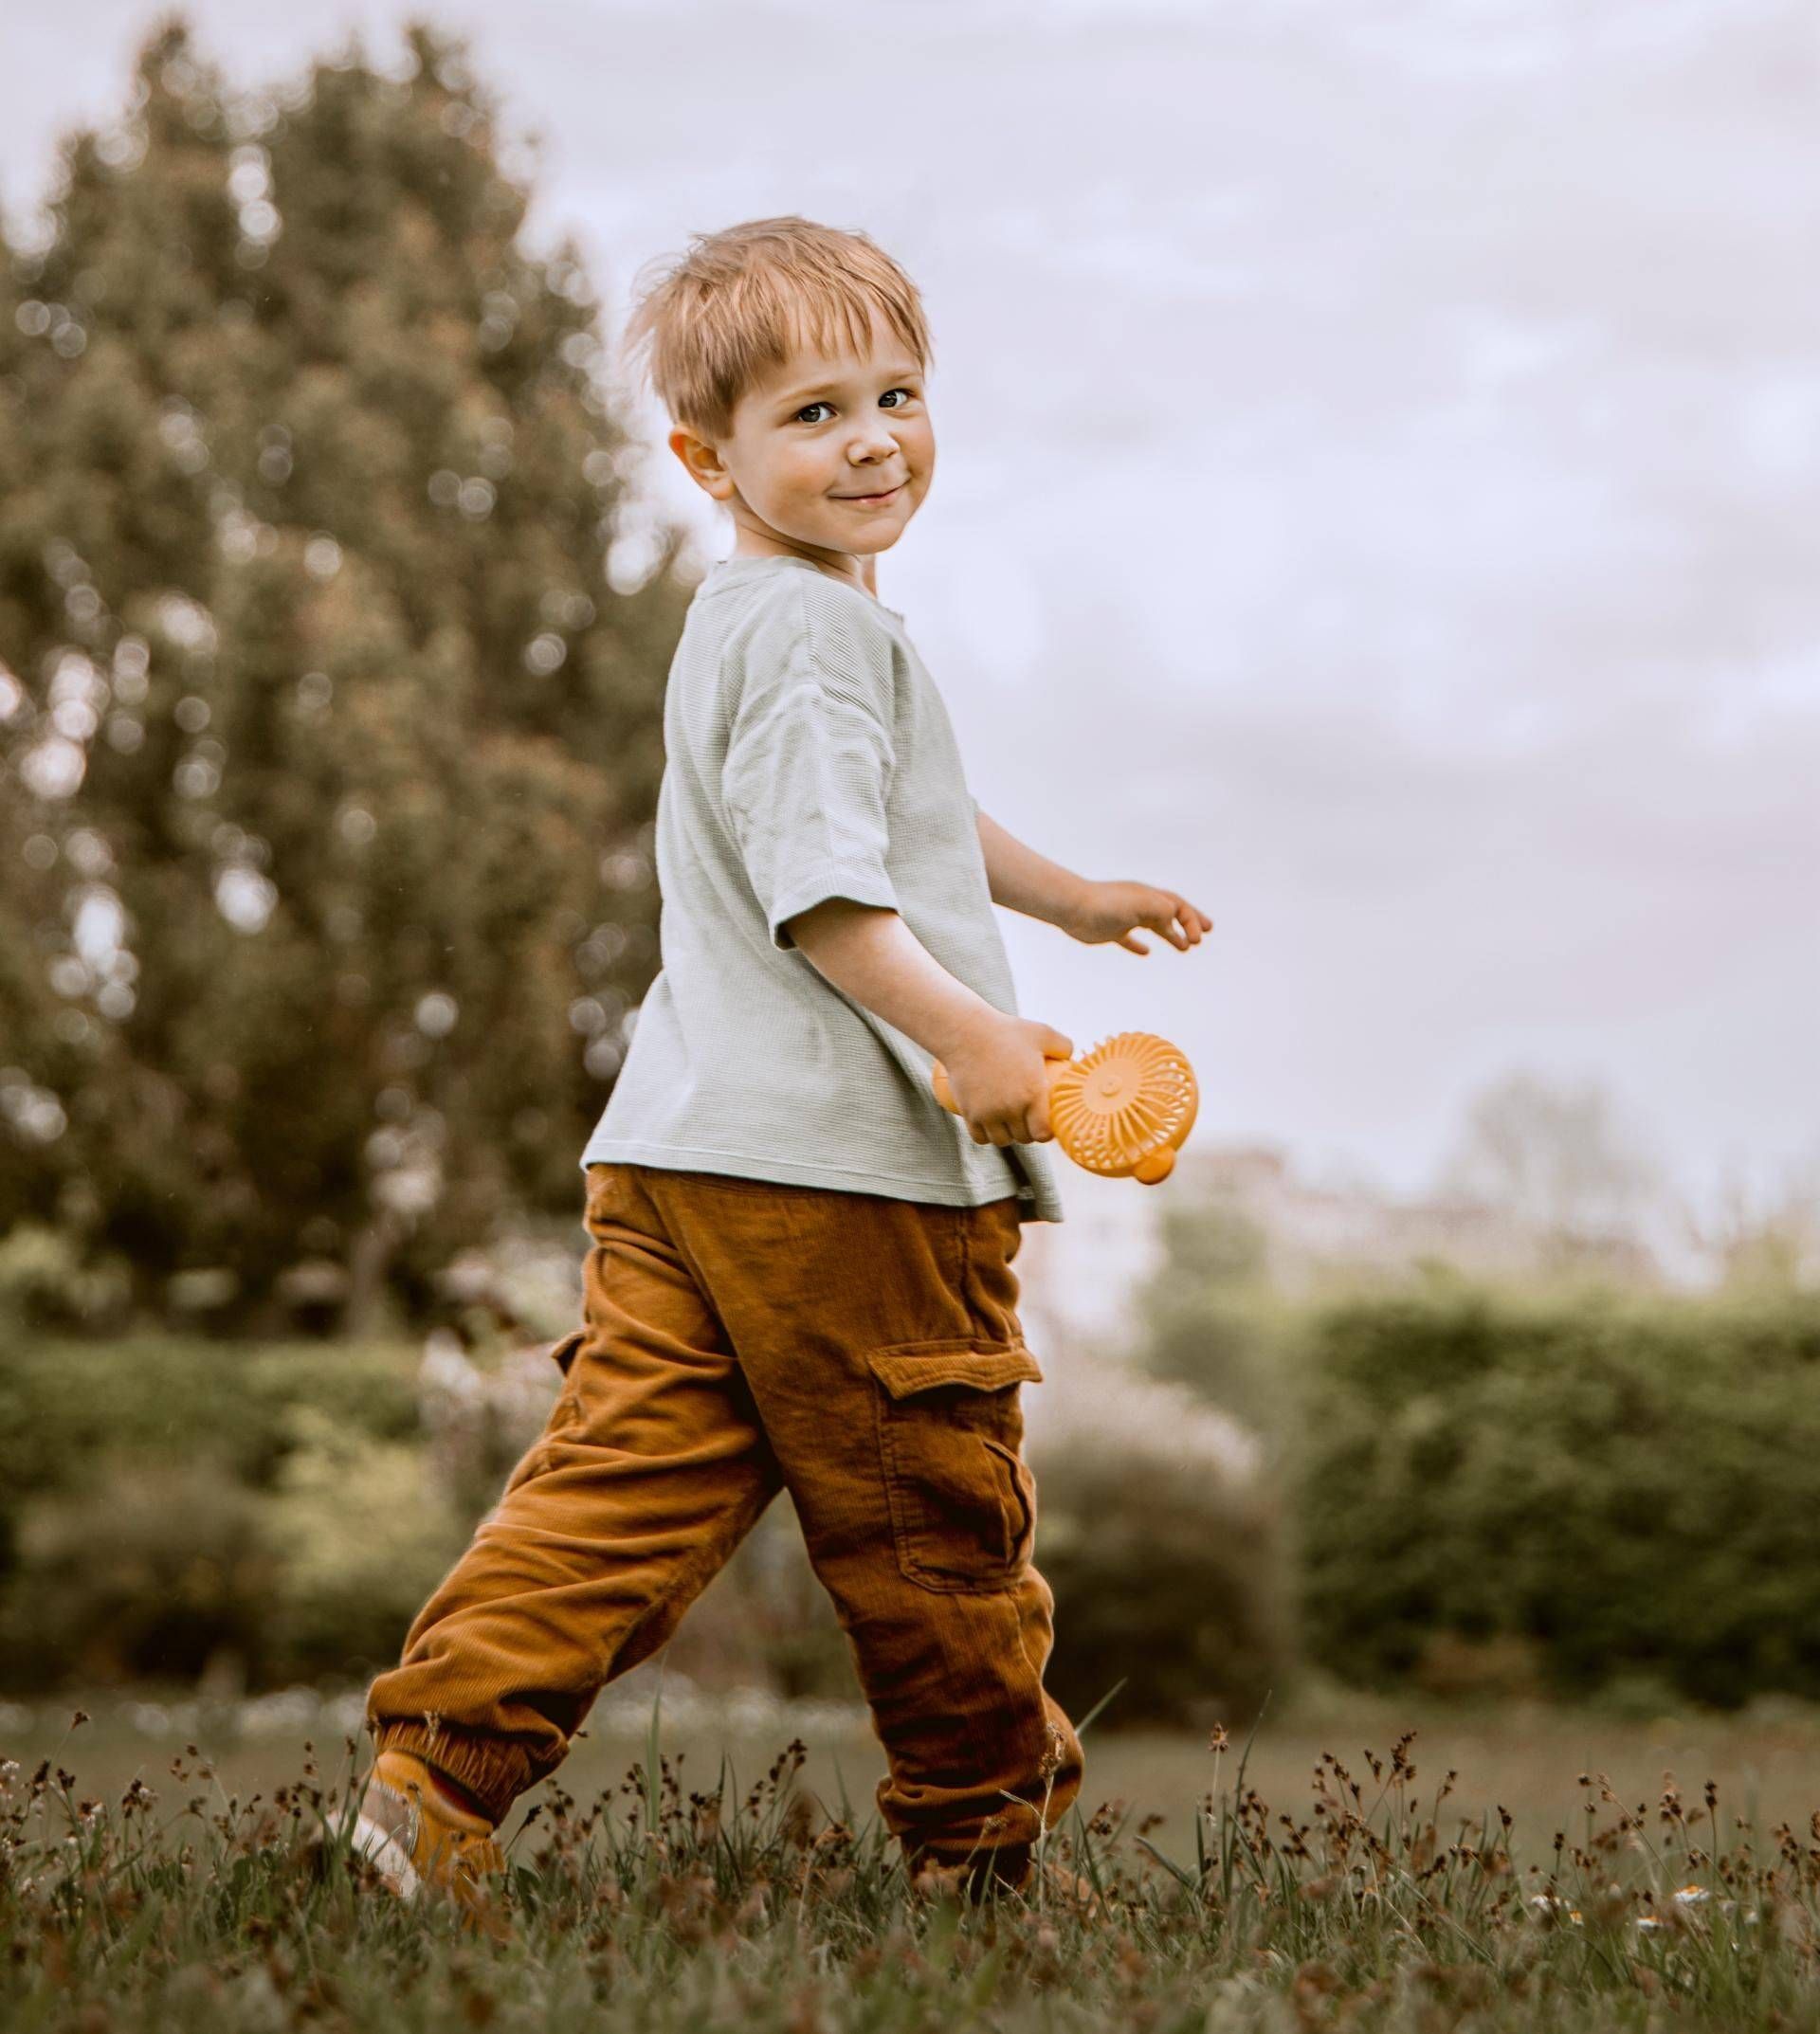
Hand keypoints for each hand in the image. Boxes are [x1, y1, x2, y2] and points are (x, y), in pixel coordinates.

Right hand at [941, 1014, 1074, 1146]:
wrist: (965, 1033)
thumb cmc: (1005, 1031)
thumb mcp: (1041, 1033)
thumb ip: (1063, 1046)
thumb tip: (1072, 1057)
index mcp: (1032, 1094)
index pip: (1043, 1133)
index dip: (1046, 1133)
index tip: (1046, 1125)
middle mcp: (1011, 1108)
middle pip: (1023, 1138)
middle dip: (1027, 1133)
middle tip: (1028, 1122)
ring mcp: (988, 1113)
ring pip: (1002, 1140)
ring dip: (1007, 1135)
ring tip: (1010, 1125)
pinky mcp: (969, 1114)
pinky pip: (980, 1138)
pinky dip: (986, 1135)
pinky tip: (990, 1128)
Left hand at [1063, 879, 1212, 954]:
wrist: (1072, 907)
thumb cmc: (1106, 905)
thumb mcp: (1141, 905)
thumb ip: (1161, 910)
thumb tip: (1175, 920)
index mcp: (1149, 896)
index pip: (1178, 906)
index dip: (1191, 922)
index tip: (1198, 940)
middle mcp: (1139, 904)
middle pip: (1170, 913)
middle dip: (1190, 922)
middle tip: (1207, 932)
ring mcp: (1125, 917)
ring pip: (1154, 926)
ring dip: (1171, 936)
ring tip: (1185, 948)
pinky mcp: (1109, 930)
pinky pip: (1129, 938)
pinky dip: (1139, 945)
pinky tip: (1146, 953)